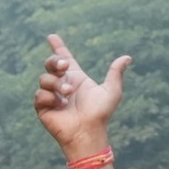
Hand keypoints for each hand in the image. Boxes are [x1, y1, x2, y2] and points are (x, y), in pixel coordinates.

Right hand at [32, 34, 129, 159]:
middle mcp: (62, 85)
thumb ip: (116, 73)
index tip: (51, 36)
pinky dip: (50, 98)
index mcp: (76, 79)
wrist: (88, 132)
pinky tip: (60, 106)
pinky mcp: (43, 107)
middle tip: (65, 66)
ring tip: (68, 94)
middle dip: (54, 61)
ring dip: (57, 84)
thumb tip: (128, 57)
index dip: (58, 48)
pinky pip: (40, 94)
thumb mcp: (111, 91)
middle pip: (50, 64)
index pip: (64, 59)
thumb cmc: (100, 114)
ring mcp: (51, 96)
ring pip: (44, 79)